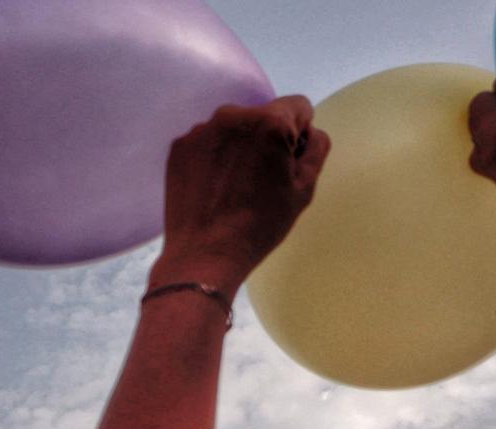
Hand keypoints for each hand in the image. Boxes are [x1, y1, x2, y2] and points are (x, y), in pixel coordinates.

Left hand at [157, 96, 329, 293]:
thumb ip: (316, 148)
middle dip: (267, 139)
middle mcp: (233, 115)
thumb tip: (310, 132)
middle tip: (260, 180)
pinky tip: (213, 188)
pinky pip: (207, 142)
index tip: (287, 162)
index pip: (298, 107)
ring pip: (233, 129)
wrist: (204, 255)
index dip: (300, 134)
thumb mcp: (304, 189)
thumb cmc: (259, 226)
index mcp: (270, 122)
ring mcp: (202, 130)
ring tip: (234, 186)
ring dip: (239, 147)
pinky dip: (213, 158)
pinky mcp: (179, 147)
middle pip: (263, 116)